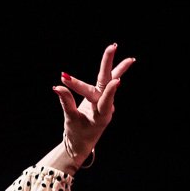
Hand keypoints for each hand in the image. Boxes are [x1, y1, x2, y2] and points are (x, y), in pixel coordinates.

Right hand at [53, 42, 135, 166]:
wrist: (82, 143)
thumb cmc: (76, 134)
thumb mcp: (70, 120)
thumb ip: (66, 103)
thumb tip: (57, 87)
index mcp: (100, 117)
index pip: (104, 101)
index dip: (110, 91)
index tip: (118, 81)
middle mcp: (105, 108)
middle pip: (107, 83)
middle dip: (109, 65)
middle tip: (112, 48)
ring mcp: (105, 101)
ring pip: (111, 81)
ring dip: (120, 68)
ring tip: (131, 59)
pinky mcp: (102, 97)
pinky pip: (108, 82)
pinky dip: (114, 71)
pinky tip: (126, 63)